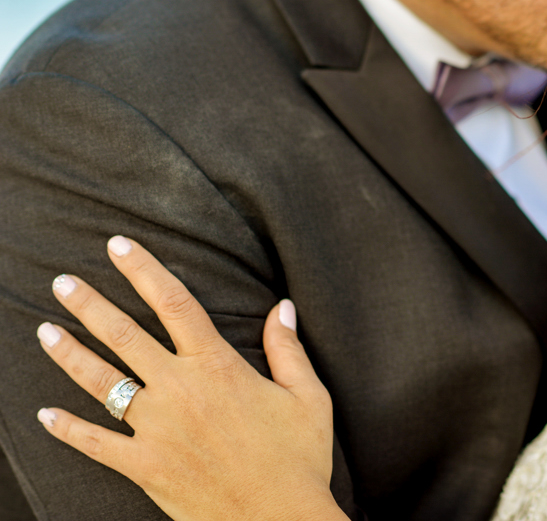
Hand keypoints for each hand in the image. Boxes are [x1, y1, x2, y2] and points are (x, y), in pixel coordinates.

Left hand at [35, 236, 345, 520]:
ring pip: (102, 383)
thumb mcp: (309, 396)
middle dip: (91, 305)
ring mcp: (157, 429)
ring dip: (69, 354)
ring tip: (44, 330)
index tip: (119, 245)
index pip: (174, 303)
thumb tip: (283, 306)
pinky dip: (67, 428)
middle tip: (63, 282)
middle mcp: (180, 390)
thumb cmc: (299, 458)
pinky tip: (44, 414)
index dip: (143, 270)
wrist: (278, 520)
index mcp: (218, 366)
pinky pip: (95, 443)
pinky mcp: (144, 466)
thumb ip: (288, 349)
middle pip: (125, 336)